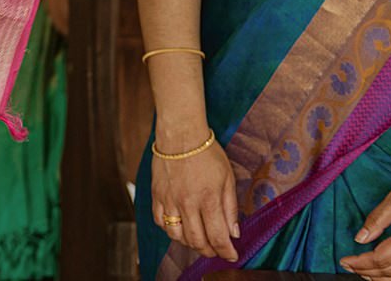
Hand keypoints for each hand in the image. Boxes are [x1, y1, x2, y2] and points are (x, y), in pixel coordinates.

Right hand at [150, 133, 238, 260]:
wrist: (180, 134)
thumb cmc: (207, 153)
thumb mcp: (227, 178)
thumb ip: (230, 207)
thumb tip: (233, 233)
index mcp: (208, 199)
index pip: (217, 237)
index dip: (226, 252)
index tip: (231, 256)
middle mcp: (187, 203)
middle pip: (196, 240)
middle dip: (209, 251)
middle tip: (216, 251)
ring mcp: (169, 200)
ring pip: (176, 235)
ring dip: (189, 243)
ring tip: (198, 240)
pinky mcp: (156, 194)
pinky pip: (159, 221)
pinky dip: (169, 229)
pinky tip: (178, 225)